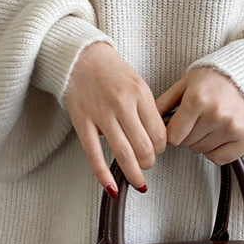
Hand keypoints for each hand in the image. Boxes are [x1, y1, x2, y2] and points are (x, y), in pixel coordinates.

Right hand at [63, 41, 166, 196]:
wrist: (81, 57)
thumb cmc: (111, 72)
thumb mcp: (138, 84)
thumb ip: (147, 110)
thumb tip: (156, 140)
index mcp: (140, 94)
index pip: (159, 133)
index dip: (162, 147)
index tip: (158, 149)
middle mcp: (122, 104)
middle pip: (144, 146)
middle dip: (149, 162)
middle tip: (148, 163)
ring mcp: (100, 114)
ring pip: (123, 153)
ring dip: (134, 173)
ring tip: (139, 181)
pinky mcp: (82, 122)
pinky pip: (93, 154)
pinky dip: (103, 174)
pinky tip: (112, 187)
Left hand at [154, 66, 243, 164]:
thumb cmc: (214, 77)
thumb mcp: (184, 84)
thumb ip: (162, 104)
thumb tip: (143, 122)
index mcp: (198, 100)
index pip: (172, 137)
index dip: (171, 131)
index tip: (176, 124)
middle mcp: (217, 114)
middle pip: (187, 144)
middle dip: (187, 134)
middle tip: (196, 119)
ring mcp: (233, 127)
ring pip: (202, 151)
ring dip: (201, 141)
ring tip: (209, 122)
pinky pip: (220, 158)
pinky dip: (216, 150)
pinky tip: (218, 134)